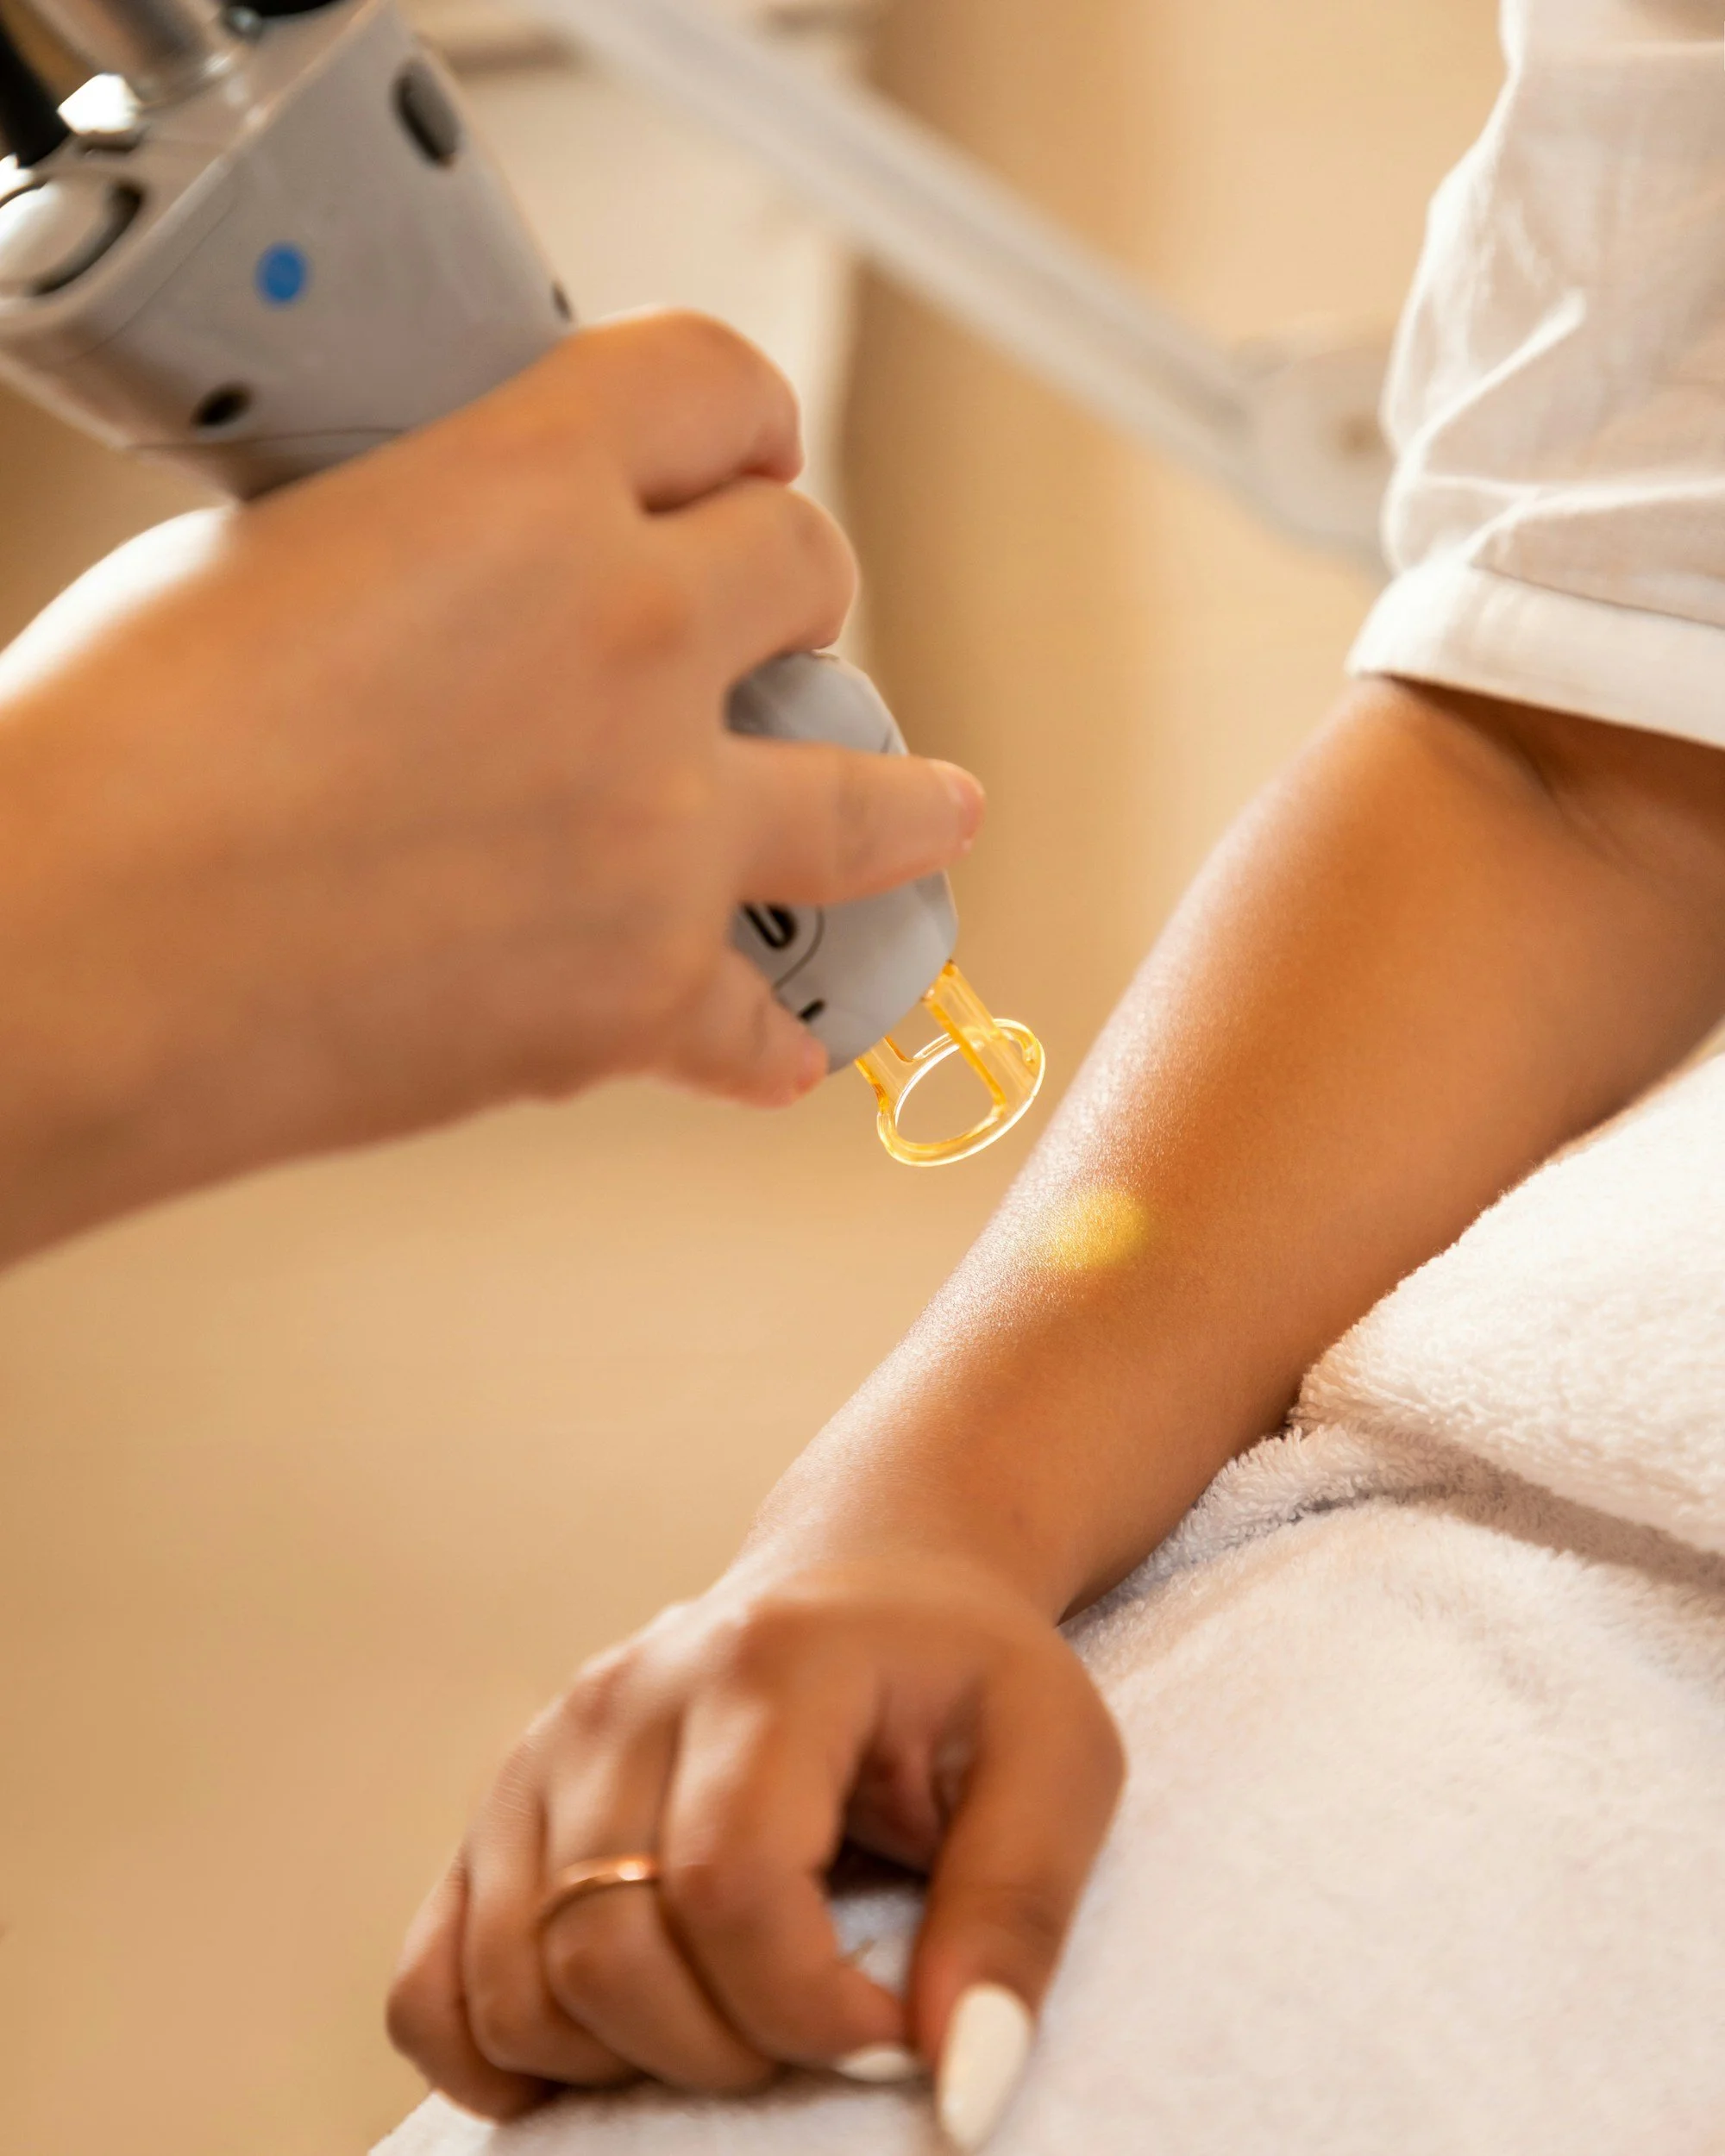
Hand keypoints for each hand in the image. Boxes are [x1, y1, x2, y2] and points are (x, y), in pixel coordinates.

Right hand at [0, 312, 983, 1262]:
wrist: (67, 957)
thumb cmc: (111, 754)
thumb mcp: (275, 553)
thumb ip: (429, 544)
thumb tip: (474, 584)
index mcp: (526, 487)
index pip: (714, 388)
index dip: (734, 417)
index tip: (743, 452)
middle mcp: (630, 639)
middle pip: (806, 566)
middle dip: (785, 590)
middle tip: (772, 628)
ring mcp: (656, 826)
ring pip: (869, 796)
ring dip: (903, 802)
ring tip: (939, 812)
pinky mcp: (635, 991)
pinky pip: (756, 1017)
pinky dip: (759, 1033)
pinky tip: (779, 1043)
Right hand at [387, 1555, 1122, 2135]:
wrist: (869, 1575)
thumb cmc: (966, 1674)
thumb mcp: (1059, 1760)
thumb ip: (1018, 1911)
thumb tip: (959, 2084)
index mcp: (766, 1666)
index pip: (731, 1886)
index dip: (812, 2011)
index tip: (896, 2034)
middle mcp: (626, 1698)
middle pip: (608, 1952)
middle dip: (727, 2052)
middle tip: (823, 2026)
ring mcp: (545, 1751)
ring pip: (517, 1985)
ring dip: (627, 2062)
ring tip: (738, 2013)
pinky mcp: (501, 1809)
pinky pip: (431, 1982)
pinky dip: (495, 2053)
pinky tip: (601, 2052)